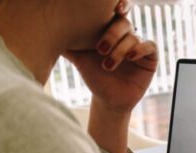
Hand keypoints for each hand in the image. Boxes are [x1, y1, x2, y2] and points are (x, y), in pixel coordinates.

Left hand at [61, 2, 156, 152]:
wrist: (108, 100)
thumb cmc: (94, 76)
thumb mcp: (79, 58)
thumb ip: (68, 44)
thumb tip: (45, 30)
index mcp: (110, 30)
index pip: (113, 13)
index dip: (115, 6)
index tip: (113, 8)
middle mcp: (126, 35)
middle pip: (123, 23)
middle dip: (112, 34)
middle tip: (100, 48)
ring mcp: (139, 45)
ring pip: (133, 37)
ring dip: (120, 50)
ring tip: (108, 65)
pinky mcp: (150, 57)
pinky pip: (150, 46)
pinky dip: (140, 49)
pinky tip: (130, 57)